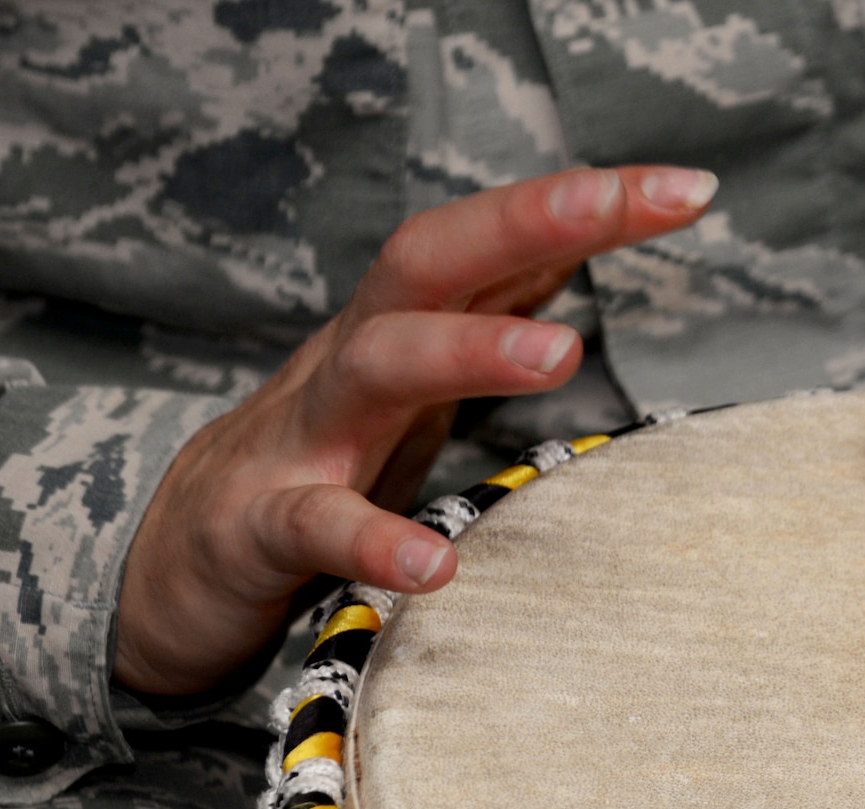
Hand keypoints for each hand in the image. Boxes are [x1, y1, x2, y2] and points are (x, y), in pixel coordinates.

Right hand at [114, 166, 717, 695]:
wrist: (175, 561)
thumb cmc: (318, 461)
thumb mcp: (413, 385)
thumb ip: (485, 319)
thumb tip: (576, 251)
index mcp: (398, 328)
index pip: (491, 241)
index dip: (582, 206)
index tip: (689, 187)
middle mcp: (351, 361)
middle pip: (426, 261)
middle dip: (524, 219)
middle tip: (617, 203)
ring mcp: (299, 438)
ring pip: (376, 365)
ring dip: (466, 349)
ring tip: (556, 352)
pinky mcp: (259, 526)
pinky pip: (316, 525)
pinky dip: (373, 540)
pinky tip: (435, 565)